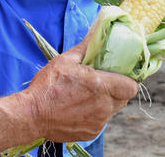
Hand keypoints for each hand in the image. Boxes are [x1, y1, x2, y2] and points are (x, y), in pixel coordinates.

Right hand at [24, 39, 138, 142]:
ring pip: (112, 110)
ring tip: (87, 95)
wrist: (32, 115)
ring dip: (105, 102)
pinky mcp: (91, 133)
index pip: (131, 87)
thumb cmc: (48, 86)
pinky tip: (79, 108)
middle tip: (102, 83)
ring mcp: (98, 122)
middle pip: (124, 99)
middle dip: (117, 90)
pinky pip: (100, 121)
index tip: (120, 75)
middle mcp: (103, 106)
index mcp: (100, 85)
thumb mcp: (65, 60)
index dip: (129, 80)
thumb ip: (86, 47)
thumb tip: (97, 32)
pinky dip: (94, 114)